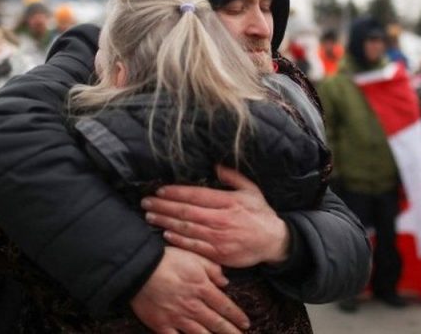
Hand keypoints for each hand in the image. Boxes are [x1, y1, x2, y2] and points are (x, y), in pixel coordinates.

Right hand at [130, 246, 249, 333]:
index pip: (225, 306)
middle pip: (217, 323)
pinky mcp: (162, 325)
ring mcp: (177, 318)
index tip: (246, 323)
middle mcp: (193, 306)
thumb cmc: (167, 259)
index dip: (237, 316)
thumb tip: (225, 282)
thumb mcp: (195, 256)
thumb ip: (213, 269)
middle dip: (231, 332)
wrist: (139, 268)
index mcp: (202, 288)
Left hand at [142, 165, 290, 267]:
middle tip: (146, 201)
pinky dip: (178, 240)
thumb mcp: (251, 190)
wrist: (273, 241)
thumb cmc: (260, 214)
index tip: (160, 189)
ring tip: (150, 215)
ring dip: (165, 221)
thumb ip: (233, 177)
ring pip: (186, 228)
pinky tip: (165, 234)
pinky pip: (194, 246)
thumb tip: (216, 166)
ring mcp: (219, 238)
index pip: (196, 195)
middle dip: (163, 205)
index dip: (175, 192)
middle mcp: (221, 219)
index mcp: (228, 201)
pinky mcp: (218, 253)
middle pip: (186, 211)